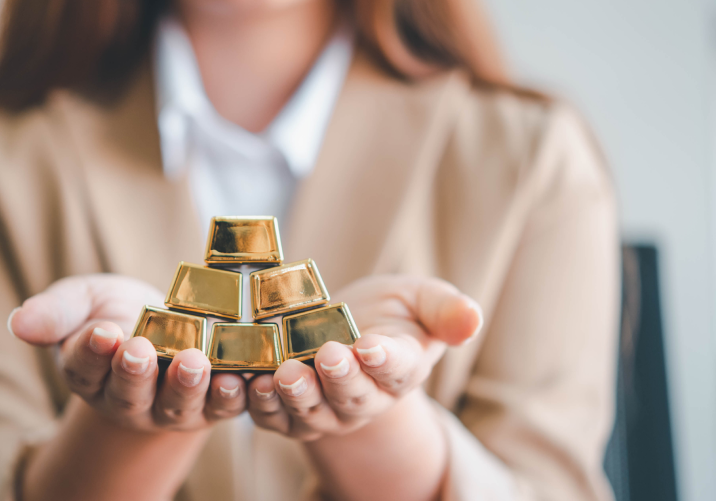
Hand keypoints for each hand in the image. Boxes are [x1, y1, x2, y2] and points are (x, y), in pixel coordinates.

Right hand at [8, 274, 246, 431]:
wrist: (169, 322)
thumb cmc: (115, 311)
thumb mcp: (83, 300)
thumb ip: (55, 312)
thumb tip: (17, 321)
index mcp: (89, 376)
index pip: (84, 368)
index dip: (91, 351)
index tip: (100, 331)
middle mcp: (128, 401)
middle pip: (128, 394)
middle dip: (134, 372)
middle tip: (138, 348)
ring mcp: (171, 407)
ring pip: (176, 405)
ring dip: (186, 385)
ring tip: (193, 360)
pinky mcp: (212, 405)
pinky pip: (223, 407)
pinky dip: (232, 395)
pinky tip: (240, 378)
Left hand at [246, 275, 481, 440]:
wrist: (348, 330)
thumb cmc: (392, 313)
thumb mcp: (423, 300)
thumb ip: (446, 310)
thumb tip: (474, 318)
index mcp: (400, 371)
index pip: (397, 370)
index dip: (385, 360)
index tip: (372, 346)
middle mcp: (363, 400)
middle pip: (352, 398)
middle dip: (339, 379)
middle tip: (328, 355)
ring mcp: (323, 410)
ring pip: (309, 413)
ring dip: (294, 396)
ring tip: (283, 374)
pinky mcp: (285, 411)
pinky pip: (269, 415)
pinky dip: (254, 403)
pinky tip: (240, 382)